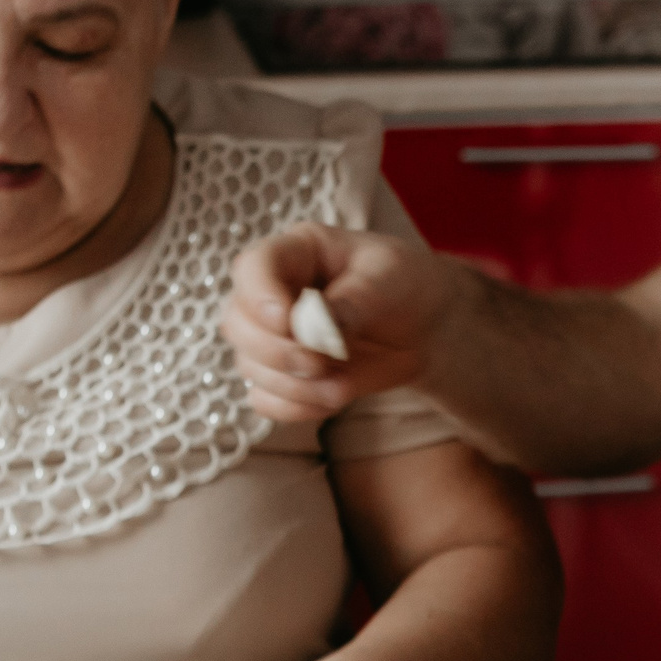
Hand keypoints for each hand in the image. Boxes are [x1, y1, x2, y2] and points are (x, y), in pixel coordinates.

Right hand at [222, 222, 460, 423]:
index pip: (252, 267)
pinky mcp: (281, 375)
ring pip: (249, 366)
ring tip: (342, 384)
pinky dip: (296, 407)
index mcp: (296, 253)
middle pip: (236, 323)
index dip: (259, 296)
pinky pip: (265, 400)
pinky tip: (333, 396)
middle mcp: (273, 292)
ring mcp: (272, 337)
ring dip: (294, 385)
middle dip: (276, 351)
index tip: (287, 321)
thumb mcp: (392, 279)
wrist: (424, 329)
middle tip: (321, 362)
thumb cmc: (404, 287)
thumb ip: (356, 298)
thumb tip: (317, 325)